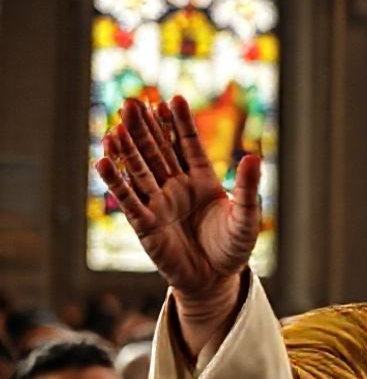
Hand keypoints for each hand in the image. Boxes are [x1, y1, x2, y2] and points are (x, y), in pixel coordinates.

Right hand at [95, 96, 260, 351]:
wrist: (216, 280)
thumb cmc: (233, 248)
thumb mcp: (247, 217)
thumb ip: (247, 188)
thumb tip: (253, 157)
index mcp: (203, 179)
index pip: (188, 144)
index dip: (180, 122)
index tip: (173, 98)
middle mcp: (178, 186)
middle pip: (158, 151)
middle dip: (146, 127)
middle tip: (132, 101)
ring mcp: (160, 203)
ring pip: (140, 170)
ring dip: (127, 148)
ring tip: (116, 124)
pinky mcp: (146, 224)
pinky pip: (128, 199)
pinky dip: (116, 181)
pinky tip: (103, 160)